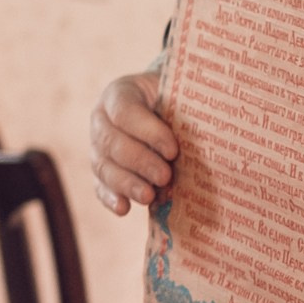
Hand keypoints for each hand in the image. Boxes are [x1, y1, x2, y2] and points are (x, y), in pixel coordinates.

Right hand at [90, 70, 178, 215]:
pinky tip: (124, 208)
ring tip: (148, 196)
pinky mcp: (101, 171)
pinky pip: (100, 185)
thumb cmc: (175, 102)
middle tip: (165, 177)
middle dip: (139, 162)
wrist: (163, 110)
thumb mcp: (177, 96)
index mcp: (119, 94)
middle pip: (111, 142)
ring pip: (103, 166)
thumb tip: (207, 134)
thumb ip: (183, 112)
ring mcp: (97, 146)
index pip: (125, 112)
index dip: (148, 133)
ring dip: (126, 183)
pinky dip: (110, 198)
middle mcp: (101, 119)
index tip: (173, 151)